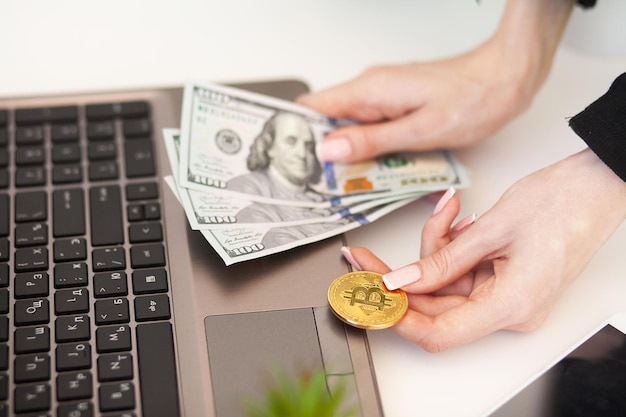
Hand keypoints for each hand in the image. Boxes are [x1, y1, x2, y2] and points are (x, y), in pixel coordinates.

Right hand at [298, 49, 531, 161]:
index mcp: (369, 90)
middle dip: (322, 153)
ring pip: (347, 126)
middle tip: (322, 184)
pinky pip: (368, 127)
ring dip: (346, 153)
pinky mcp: (395, 104)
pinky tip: (373, 167)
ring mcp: (383, 96)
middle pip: (327, 121)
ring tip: (348, 182)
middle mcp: (370, 89)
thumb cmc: (472, 100)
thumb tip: (329, 150)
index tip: (293, 163)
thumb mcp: (419, 131)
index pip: (312, 108)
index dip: (296, 134)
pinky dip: (366, 148)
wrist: (504, 79)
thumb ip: (371, 141)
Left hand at [343, 149, 625, 350]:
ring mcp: (506, 296)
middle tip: (365, 258)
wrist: (594, 186)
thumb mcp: (490, 229)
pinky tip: (453, 222)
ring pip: (445, 286)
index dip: (399, 320)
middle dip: (400, 280)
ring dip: (430, 253)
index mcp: (512, 305)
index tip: (369, 299)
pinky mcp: (503, 281)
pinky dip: (449, 249)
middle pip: (435, 308)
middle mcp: (509, 309)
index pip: (441, 333)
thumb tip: (401, 281)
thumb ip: (442, 260)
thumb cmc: (562, 203)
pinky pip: (460, 273)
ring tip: (442, 215)